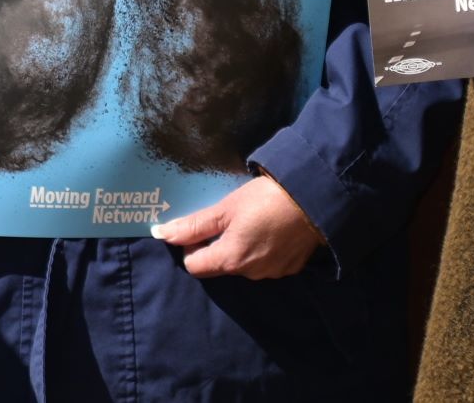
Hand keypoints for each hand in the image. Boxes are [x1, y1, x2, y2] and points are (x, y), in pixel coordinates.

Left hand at [154, 173, 323, 279]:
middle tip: (221, 220)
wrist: (313, 201)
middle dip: (213, 246)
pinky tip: (266, 228)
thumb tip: (160, 234)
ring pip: (242, 264)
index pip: (195, 267)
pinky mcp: (290, 268)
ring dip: (237, 247)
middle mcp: (250, 273)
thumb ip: (193, 225)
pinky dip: (259, 249)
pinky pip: (264, 262)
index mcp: (231, 260)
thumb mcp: (224, 209)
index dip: (189, 247)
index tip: (196, 228)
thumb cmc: (263, 200)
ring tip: (246, 221)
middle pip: (219, 265)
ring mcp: (273, 273)